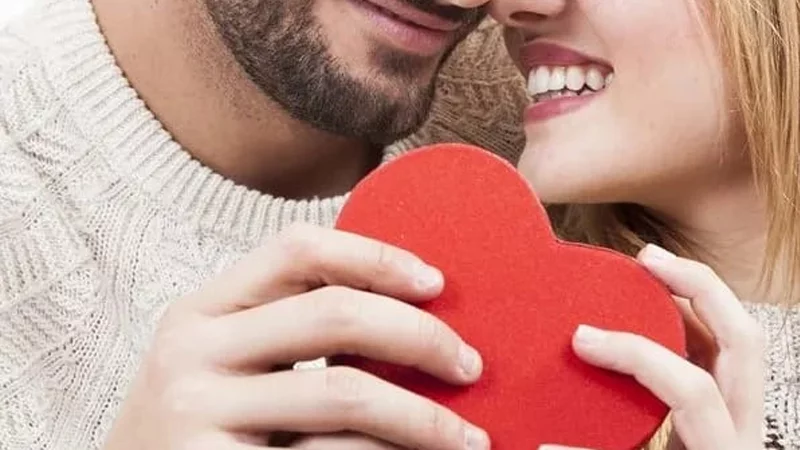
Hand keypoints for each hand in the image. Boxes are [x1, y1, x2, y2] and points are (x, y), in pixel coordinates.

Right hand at [103, 223, 488, 449]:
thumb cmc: (199, 427)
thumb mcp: (227, 363)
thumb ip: (288, 332)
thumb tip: (410, 314)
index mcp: (201, 311)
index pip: (297, 250)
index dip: (376, 256)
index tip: (437, 284)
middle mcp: (191, 353)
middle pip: (334, 315)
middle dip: (421, 337)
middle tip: (468, 366)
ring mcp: (197, 415)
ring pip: (345, 393)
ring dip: (424, 417)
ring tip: (467, 436)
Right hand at [538, 244, 765, 449]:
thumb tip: (542, 445)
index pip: (688, 389)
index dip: (634, 356)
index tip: (581, 341)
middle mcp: (746, 435)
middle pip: (743, 342)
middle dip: (697, 288)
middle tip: (646, 261)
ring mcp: (748, 427)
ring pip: (743, 344)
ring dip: (702, 298)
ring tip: (657, 270)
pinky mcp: (736, 425)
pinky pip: (725, 361)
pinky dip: (695, 328)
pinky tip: (660, 316)